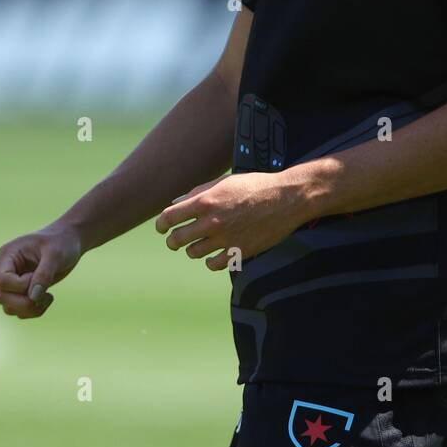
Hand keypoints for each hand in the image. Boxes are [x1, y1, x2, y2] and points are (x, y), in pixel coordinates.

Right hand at [0, 225, 83, 318]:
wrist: (71, 240)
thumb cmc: (62, 242)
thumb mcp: (55, 254)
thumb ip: (44, 274)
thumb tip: (33, 297)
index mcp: (8, 255)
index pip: (2, 280)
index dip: (21, 286)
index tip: (39, 276)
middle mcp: (5, 269)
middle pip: (1, 297)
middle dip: (24, 302)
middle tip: (47, 296)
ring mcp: (13, 282)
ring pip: (8, 307)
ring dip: (29, 309)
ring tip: (48, 297)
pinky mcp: (22, 291)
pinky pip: (19, 310)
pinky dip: (33, 311)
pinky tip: (47, 298)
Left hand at [154, 172, 306, 270]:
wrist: (286, 198)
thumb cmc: (255, 185)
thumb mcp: (225, 182)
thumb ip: (199, 193)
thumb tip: (177, 203)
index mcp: (205, 201)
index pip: (169, 217)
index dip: (161, 224)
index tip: (162, 228)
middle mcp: (211, 221)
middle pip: (177, 239)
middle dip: (173, 240)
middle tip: (176, 240)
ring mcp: (225, 239)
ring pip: (194, 253)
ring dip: (192, 250)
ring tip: (199, 245)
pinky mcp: (239, 252)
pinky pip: (214, 264)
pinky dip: (210, 261)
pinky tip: (214, 255)